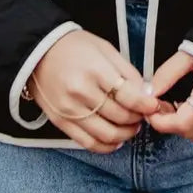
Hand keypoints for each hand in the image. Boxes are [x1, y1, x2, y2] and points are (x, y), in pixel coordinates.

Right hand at [27, 30, 161, 152]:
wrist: (38, 51)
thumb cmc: (74, 46)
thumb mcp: (104, 49)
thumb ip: (127, 71)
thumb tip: (146, 94)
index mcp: (94, 70)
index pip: (128, 96)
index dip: (146, 105)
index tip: (154, 106)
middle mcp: (81, 92)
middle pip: (120, 117)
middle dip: (137, 118)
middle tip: (142, 114)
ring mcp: (70, 110)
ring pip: (107, 135)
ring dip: (125, 134)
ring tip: (131, 126)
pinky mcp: (61, 122)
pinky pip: (88, 143)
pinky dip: (106, 146)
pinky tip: (115, 139)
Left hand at [143, 52, 192, 142]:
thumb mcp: (192, 52)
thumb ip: (168, 73)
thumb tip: (150, 92)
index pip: (183, 122)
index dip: (162, 122)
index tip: (150, 111)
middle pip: (190, 132)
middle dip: (170, 124)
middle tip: (159, 105)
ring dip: (184, 126)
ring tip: (174, 105)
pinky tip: (192, 107)